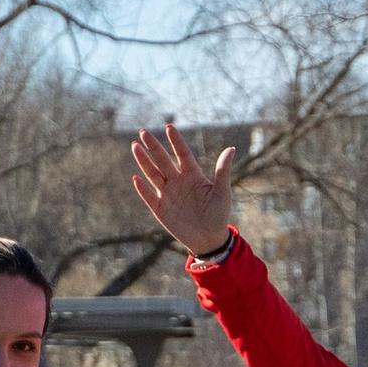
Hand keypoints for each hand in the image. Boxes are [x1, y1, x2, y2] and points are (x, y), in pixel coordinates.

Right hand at [129, 120, 237, 256]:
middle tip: (143, 131)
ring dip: (143, 161)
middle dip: (153, 146)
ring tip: (135, 146)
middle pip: (163, 160)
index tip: (169, 127)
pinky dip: (143, 188)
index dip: (175, 141)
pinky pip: (149, 196)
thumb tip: (231, 148)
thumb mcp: (222, 192)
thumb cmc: (218, 215)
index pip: (182, 153)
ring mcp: (168, 194)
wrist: (209, 239)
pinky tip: (136, 178)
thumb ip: (223, 170)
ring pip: (153, 174)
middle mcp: (178, 181)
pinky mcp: (161, 209)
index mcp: (193, 175)